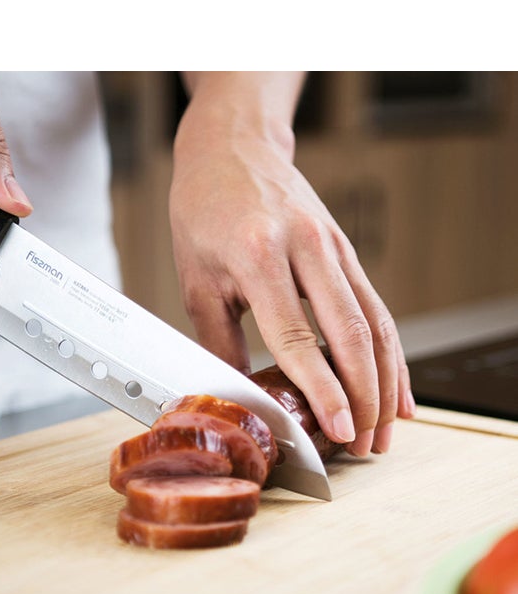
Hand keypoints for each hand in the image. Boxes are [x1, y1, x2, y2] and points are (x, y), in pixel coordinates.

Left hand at [169, 73, 414, 456]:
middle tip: (366, 444)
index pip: (298, 338)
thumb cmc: (205, 212)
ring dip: (386, 382)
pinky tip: (397, 386)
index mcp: (260, 255)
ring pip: (377, 323)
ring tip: (385, 429)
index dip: (323, 390)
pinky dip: (391, 353)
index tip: (339, 429)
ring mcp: (336, 247)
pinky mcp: (348, 251)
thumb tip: (238, 396)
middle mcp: (308, 248)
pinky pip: (377, 308)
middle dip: (366, 398)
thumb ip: (218, 341)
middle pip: (352, 335)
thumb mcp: (196, 279)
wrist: (232, 150)